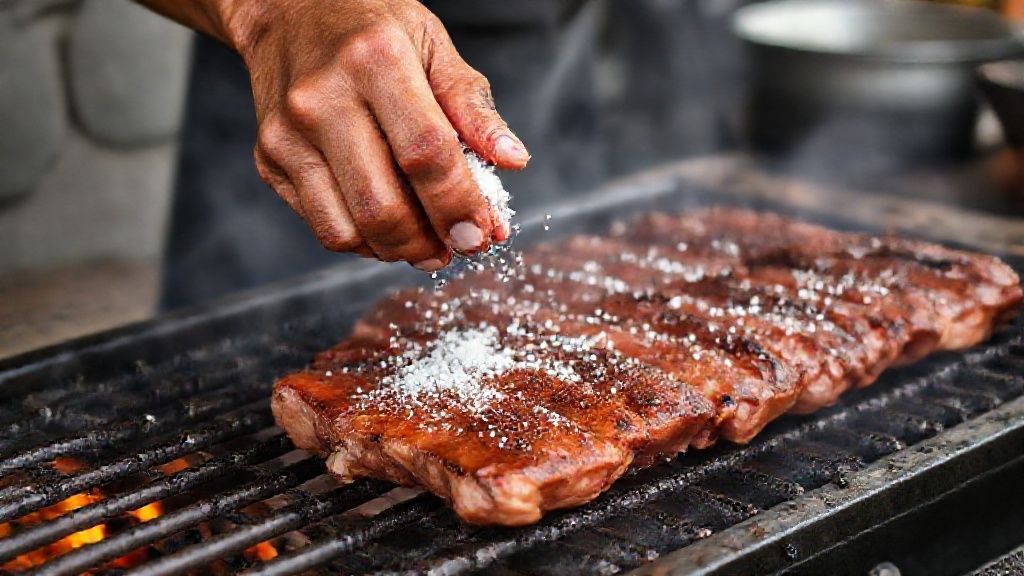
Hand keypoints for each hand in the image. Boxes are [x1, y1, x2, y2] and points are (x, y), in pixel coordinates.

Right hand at [140, 0, 529, 269]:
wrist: (288, 12)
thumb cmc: (371, 28)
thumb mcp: (432, 46)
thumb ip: (473, 107)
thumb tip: (513, 160)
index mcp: (375, 59)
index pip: (425, 153)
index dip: (460, 203)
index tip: (483, 231)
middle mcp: (323, 99)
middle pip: (382, 204)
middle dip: (431, 242)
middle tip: (460, 246)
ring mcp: (289, 135)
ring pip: (349, 230)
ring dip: (399, 252)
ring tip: (428, 244)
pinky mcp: (270, 160)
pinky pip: (324, 227)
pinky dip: (366, 244)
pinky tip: (390, 229)